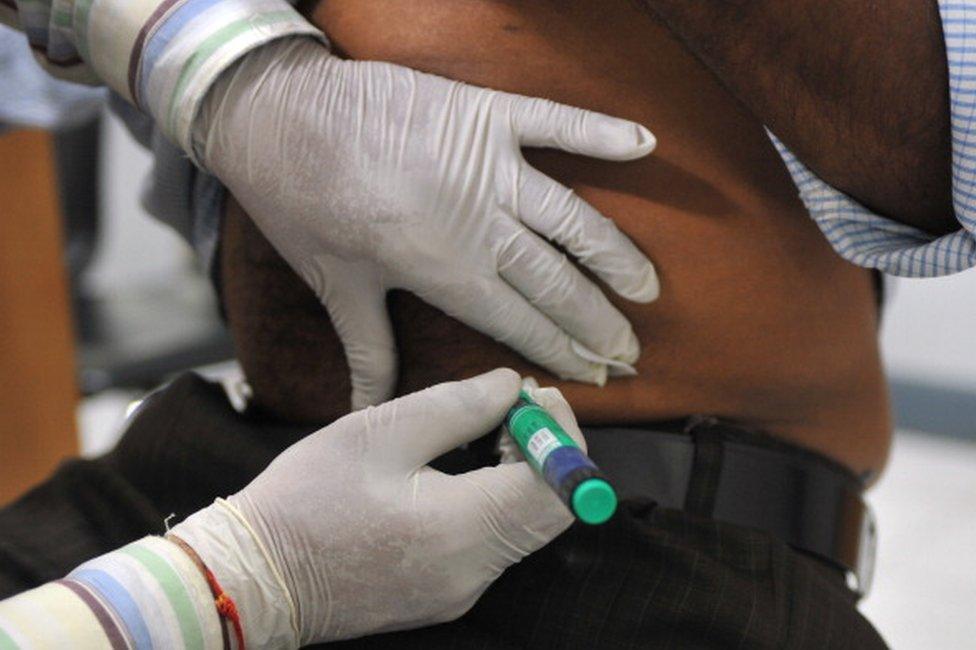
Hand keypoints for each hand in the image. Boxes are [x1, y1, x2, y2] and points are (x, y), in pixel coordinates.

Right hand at [172, 369, 583, 645]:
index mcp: (461, 530)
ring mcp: (462, 592)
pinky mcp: (447, 596)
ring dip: (523, 475)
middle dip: (546, 452)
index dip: (562, 434)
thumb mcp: (379, 432)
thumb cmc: (306, 499)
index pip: (558, 488)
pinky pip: (498, 545)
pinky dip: (498, 502)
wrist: (253, 577)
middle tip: (510, 409)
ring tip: (483, 432)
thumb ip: (457, 406)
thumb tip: (511, 388)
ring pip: (528, 527)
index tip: (533, 396)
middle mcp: (474, 572)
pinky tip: (462, 471)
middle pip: (552, 511)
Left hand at [195, 37, 658, 408]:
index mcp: (444, 271)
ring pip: (572, 219)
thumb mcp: (336, 285)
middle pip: (557, 282)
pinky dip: (600, 132)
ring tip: (648, 289)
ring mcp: (489, 165)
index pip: (521, 323)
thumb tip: (366, 407)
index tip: (598, 374)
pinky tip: (645, 146)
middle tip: (632, 350)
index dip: (564, 352)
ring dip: (615, 256)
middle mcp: (479, 224)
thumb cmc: (303, 205)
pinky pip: (557, 123)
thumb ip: (368, 350)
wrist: (279, 117)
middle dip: (599, 322)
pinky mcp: (487, 115)